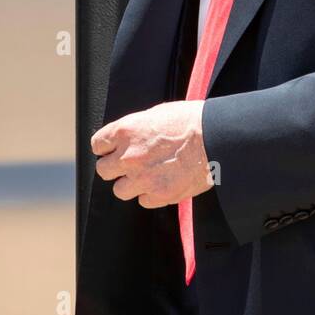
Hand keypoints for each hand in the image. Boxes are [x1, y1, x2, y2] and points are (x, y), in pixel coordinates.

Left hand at [91, 101, 213, 208]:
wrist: (216, 138)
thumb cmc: (191, 121)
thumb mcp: (156, 114)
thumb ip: (136, 128)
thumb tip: (127, 138)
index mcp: (126, 131)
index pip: (98, 145)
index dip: (106, 147)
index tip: (112, 150)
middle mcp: (129, 156)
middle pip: (103, 170)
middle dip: (115, 167)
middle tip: (129, 164)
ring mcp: (143, 178)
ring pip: (119, 190)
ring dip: (130, 184)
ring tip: (146, 176)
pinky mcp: (159, 194)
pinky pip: (143, 201)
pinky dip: (150, 194)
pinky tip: (161, 183)